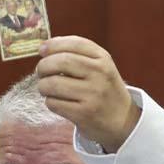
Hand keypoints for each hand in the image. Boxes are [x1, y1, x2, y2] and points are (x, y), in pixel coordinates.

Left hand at [35, 36, 140, 151]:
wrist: (122, 119)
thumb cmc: (102, 89)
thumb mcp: (99, 66)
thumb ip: (76, 54)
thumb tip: (44, 47)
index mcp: (103, 58)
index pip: (74, 43)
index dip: (53, 45)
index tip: (42, 50)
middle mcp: (99, 73)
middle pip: (60, 62)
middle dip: (43, 66)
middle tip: (41, 72)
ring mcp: (92, 94)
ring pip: (52, 84)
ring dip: (43, 86)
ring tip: (47, 89)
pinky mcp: (83, 113)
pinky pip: (53, 103)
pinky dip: (49, 101)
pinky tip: (57, 102)